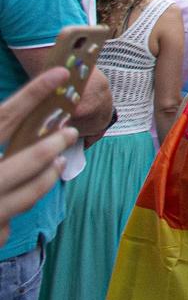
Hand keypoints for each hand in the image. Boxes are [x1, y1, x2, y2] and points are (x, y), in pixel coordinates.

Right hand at [0, 68, 80, 247]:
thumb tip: (12, 111)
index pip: (2, 119)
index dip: (31, 95)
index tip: (58, 76)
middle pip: (24, 161)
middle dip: (52, 145)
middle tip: (69, 132)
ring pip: (27, 195)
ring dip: (47, 177)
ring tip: (58, 161)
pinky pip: (7, 223)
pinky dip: (12, 208)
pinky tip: (17, 199)